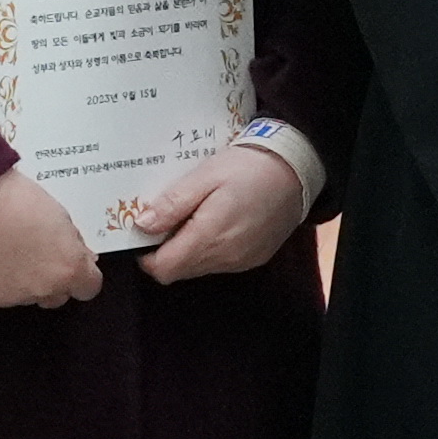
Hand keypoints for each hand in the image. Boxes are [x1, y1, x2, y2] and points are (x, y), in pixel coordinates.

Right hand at [0, 168, 105, 309]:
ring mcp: (11, 297)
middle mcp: (42, 289)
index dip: (82, 274)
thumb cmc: (16, 199)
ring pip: (26, 295)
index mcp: (68, 268)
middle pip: (57, 296)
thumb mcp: (58, 213)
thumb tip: (80, 255)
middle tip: (38, 253)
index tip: (72, 261)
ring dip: (23, 280)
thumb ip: (71, 241)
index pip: (89, 287)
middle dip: (52, 279)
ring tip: (8, 250)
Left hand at [134, 135, 314, 285]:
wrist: (295, 170)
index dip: (146, 255)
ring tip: (192, 216)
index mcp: (209, 237)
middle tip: (166, 219)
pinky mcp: (253, 259)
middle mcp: (225, 257)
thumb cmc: (249, 167)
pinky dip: (209, 248)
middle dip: (165, 251)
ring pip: (198, 268)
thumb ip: (172, 204)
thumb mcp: (204, 176)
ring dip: (187, 249)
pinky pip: (219, 263)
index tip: (143, 233)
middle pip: (178, 271)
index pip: (163, 269)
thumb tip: (142, 225)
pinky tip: (215, 221)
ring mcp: (241, 261)